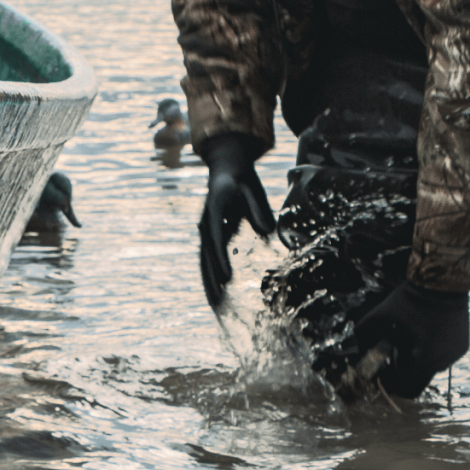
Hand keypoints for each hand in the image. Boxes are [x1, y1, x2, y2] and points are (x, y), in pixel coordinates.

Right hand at [198, 133, 274, 307]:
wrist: (226, 167)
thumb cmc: (242, 178)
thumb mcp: (252, 189)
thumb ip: (258, 208)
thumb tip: (266, 230)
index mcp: (215, 211)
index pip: (216, 239)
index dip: (220, 259)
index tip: (226, 277)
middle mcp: (206, 222)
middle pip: (205, 255)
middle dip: (210, 278)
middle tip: (217, 301)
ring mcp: (206, 228)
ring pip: (204, 258)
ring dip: (208, 280)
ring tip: (213, 303)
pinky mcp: (210, 233)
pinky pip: (208, 256)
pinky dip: (210, 273)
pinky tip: (216, 288)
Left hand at [353, 282, 468, 398]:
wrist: (442, 284)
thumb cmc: (408, 300)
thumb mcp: (380, 316)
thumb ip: (364, 336)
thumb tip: (358, 353)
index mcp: (421, 359)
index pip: (404, 387)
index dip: (389, 384)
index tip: (380, 375)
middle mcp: (441, 363)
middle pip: (417, 383)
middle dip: (402, 376)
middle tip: (390, 361)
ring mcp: (453, 357)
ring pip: (430, 370)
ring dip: (417, 363)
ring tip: (407, 341)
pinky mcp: (461, 348)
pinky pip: (443, 358)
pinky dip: (430, 353)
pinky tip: (424, 334)